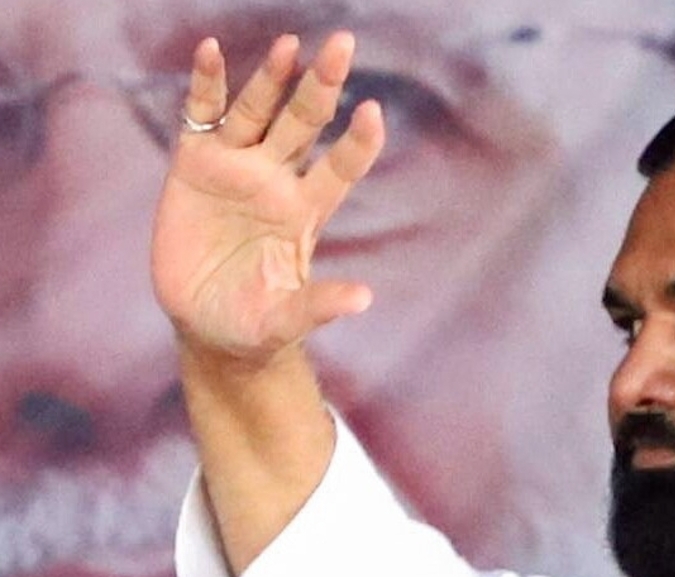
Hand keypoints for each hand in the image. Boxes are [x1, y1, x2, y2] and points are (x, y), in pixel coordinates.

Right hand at [151, 32, 384, 366]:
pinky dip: (207, 84)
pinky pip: (203, 116)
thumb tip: (363, 299)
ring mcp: (236, 168)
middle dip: (322, 86)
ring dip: (273, 78)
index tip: (373, 113)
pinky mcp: (194, 166)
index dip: (357, 142)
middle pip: (305, 123)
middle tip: (342, 44)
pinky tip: (211, 51)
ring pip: (259, 111)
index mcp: (306, 212)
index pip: (342, 167)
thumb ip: (318, 306)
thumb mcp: (285, 320)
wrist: (208, 327)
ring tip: (290, 44)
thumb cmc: (255, 324)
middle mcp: (277, 181)